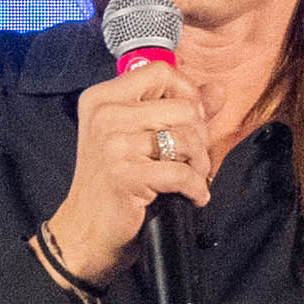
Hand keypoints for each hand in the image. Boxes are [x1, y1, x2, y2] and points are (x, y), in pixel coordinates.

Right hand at [46, 62, 198, 294]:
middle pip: (182, 106)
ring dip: (201, 163)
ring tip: (194, 178)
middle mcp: (104, 114)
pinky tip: (194, 196)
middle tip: (194, 159)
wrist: (84, 232)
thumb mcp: (139, 138)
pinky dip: (196, 188)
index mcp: (103, 98)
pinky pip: (181, 173)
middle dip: (200, 136)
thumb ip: (179, 110)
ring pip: (186, 138)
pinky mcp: (124, 175)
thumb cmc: (113, 184)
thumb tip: (218, 89)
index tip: (190, 122)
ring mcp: (112, 144)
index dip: (187, 94)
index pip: (161, 72)